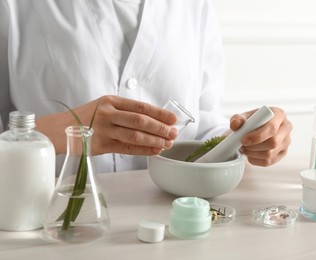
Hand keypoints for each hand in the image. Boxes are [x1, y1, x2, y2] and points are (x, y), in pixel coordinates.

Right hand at [36, 95, 177, 155]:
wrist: (60, 129)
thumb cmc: (86, 118)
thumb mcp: (105, 107)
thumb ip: (125, 112)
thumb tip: (154, 121)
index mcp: (112, 101)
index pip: (141, 106)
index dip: (159, 113)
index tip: (173, 118)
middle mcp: (108, 113)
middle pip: (140, 121)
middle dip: (160, 127)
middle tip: (173, 133)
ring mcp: (104, 130)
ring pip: (135, 135)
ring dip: (154, 140)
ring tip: (167, 143)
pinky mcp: (101, 145)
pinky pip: (127, 148)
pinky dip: (143, 150)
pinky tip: (155, 150)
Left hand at [229, 107, 291, 165]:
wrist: (255, 128)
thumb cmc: (251, 121)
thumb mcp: (243, 116)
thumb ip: (237, 119)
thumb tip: (235, 124)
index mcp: (279, 114)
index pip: (271, 128)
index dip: (257, 136)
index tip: (243, 140)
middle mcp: (286, 127)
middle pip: (273, 143)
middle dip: (254, 147)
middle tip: (242, 145)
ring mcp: (286, 142)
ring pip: (270, 154)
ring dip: (253, 153)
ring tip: (244, 148)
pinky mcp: (283, 153)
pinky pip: (268, 162)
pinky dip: (255, 160)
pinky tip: (249, 154)